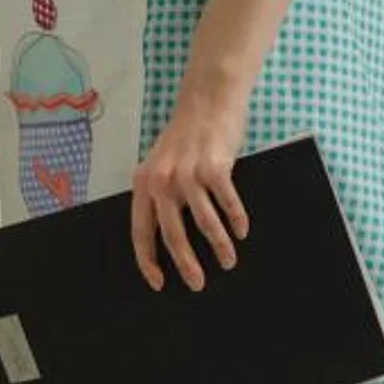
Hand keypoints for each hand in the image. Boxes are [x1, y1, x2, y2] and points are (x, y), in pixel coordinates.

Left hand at [130, 90, 249, 292]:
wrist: (207, 99)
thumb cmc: (186, 136)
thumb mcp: (161, 163)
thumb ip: (160, 193)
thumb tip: (171, 236)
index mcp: (144, 183)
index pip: (141, 231)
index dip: (148, 260)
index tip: (158, 282)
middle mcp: (162, 180)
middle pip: (172, 234)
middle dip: (185, 264)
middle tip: (197, 284)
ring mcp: (189, 173)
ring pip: (203, 223)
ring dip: (218, 247)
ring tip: (228, 262)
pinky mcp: (216, 167)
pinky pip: (228, 204)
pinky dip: (236, 220)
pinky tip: (242, 232)